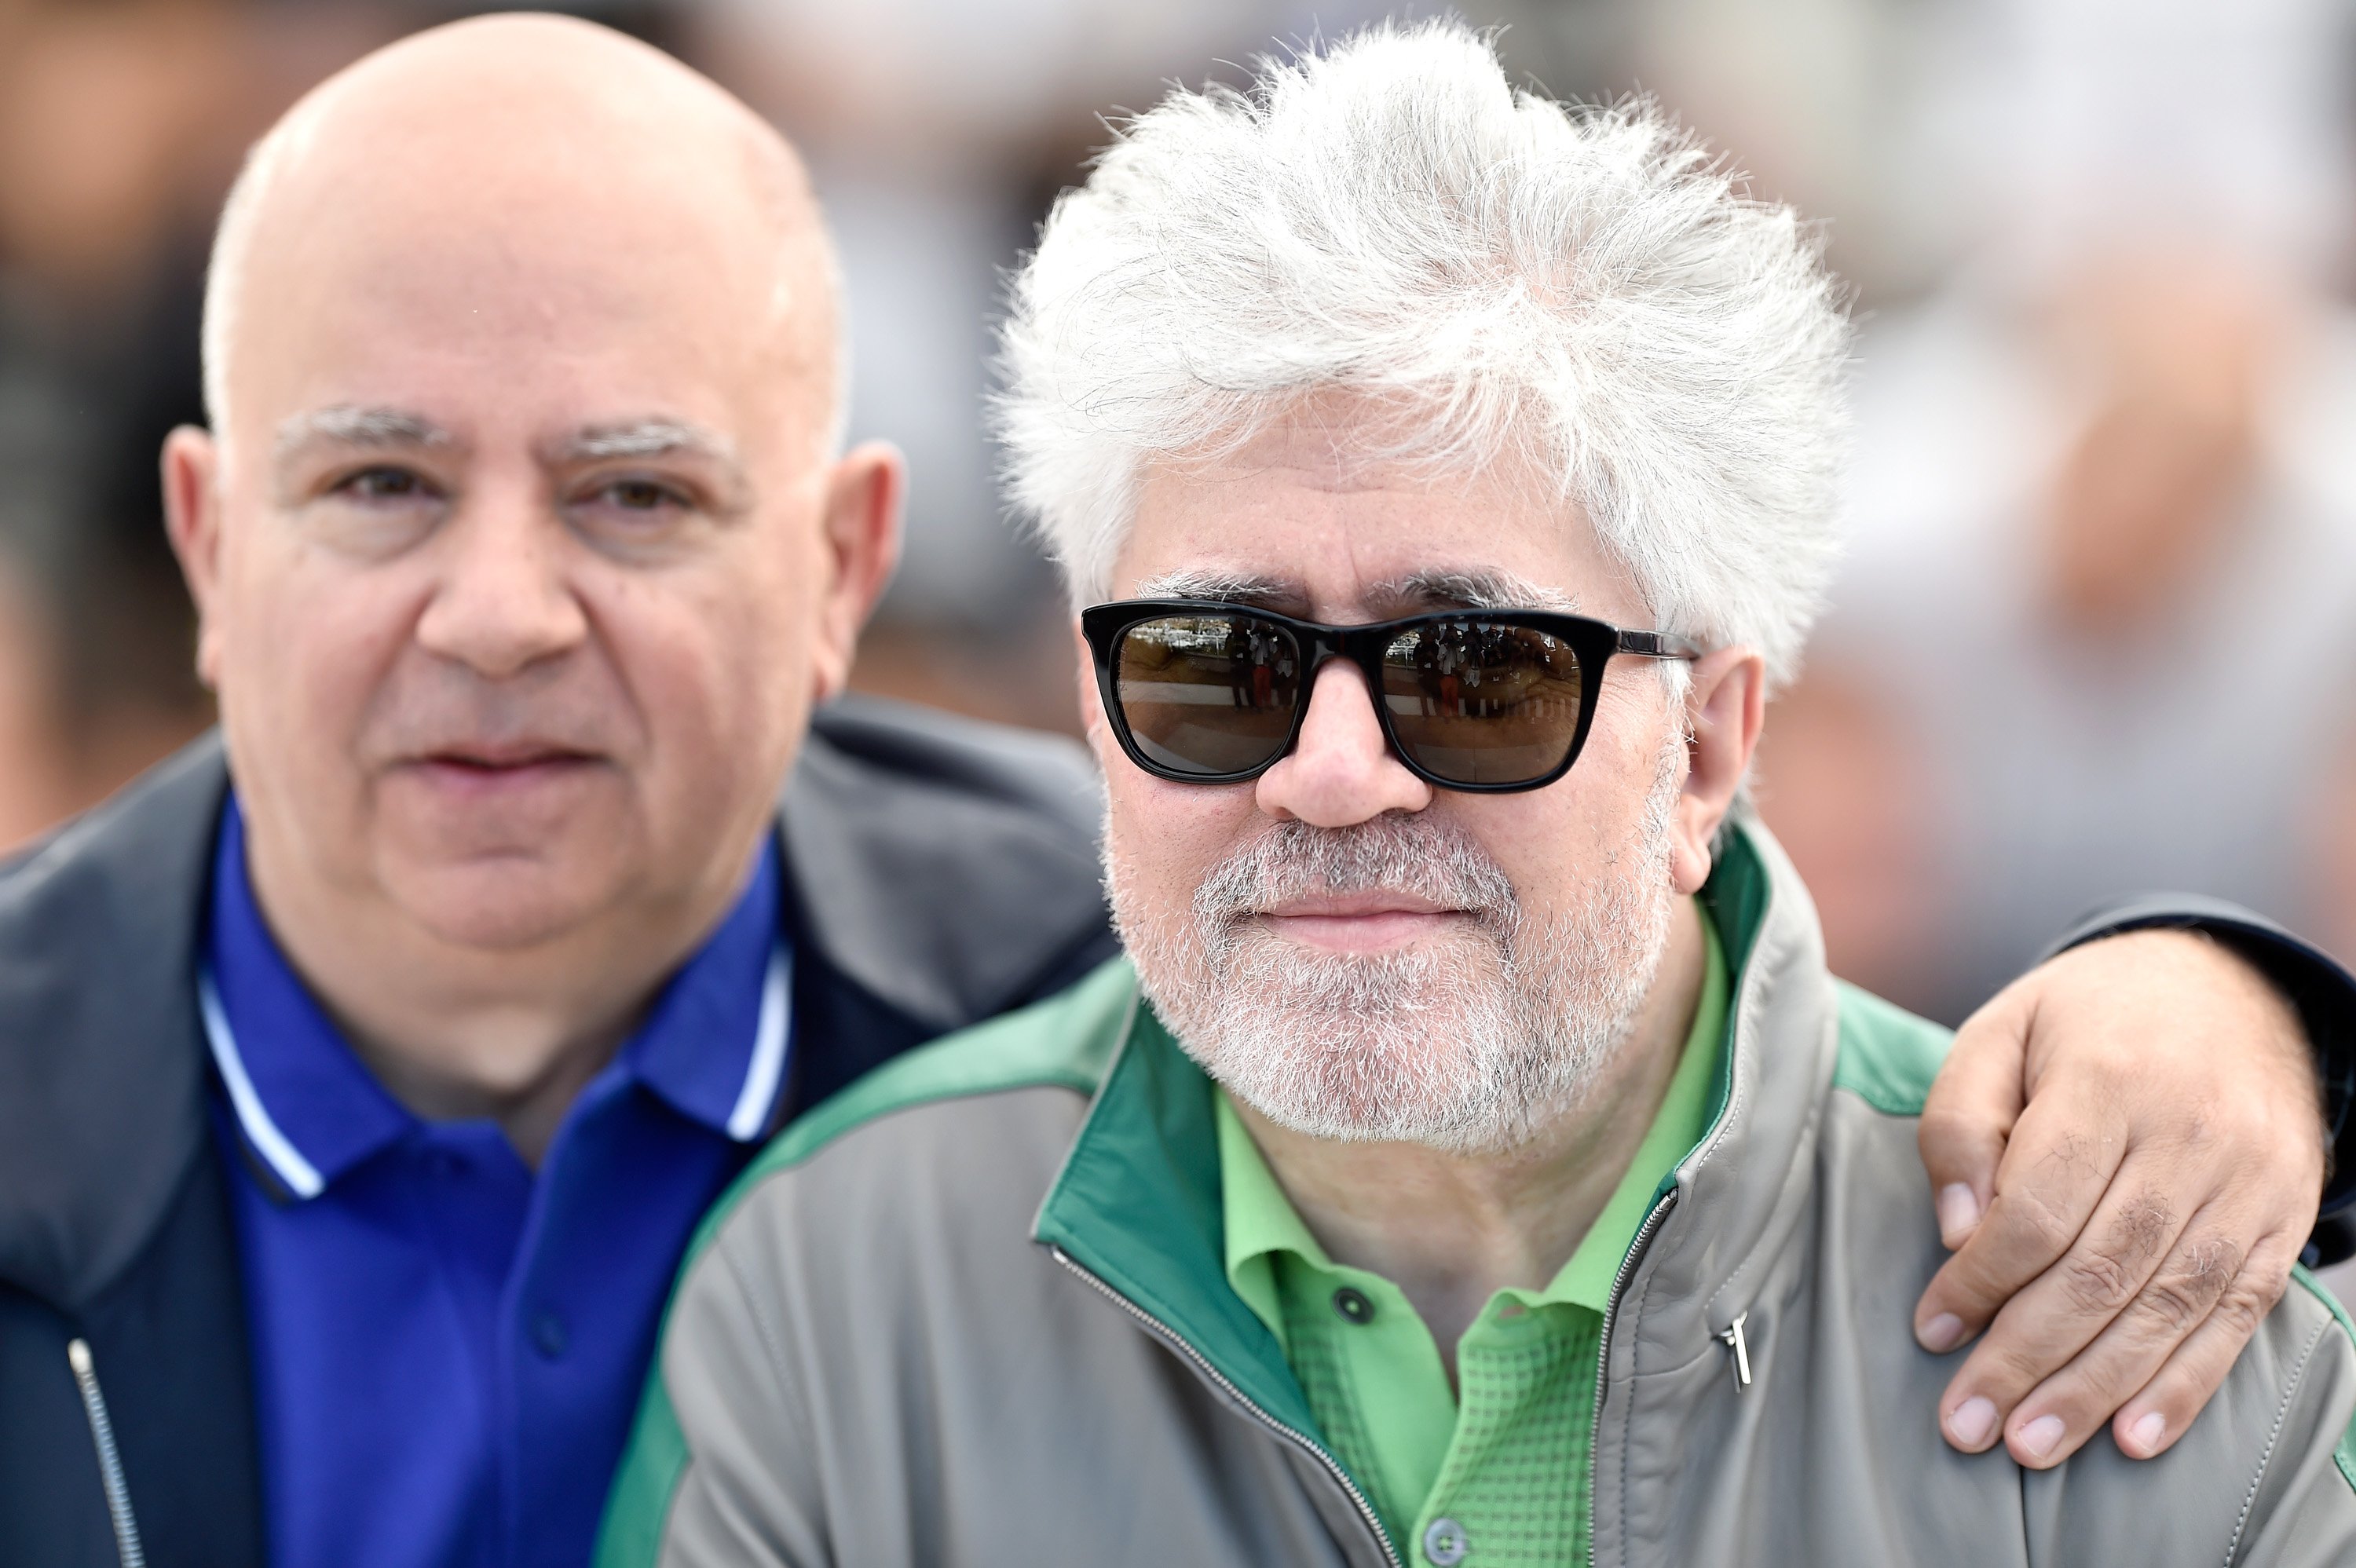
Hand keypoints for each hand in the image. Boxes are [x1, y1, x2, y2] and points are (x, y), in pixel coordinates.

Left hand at [1912, 929, 2325, 1468]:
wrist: (2227, 990)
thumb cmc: (2084, 1020)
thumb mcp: (1999, 1033)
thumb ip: (1962, 1124)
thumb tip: (1956, 1233)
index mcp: (2108, 1081)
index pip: (2039, 1207)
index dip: (1981, 1279)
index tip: (1932, 1328)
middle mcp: (2190, 1135)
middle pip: (2101, 1269)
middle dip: (2027, 1357)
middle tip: (1967, 1424)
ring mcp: (2248, 1183)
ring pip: (2168, 1305)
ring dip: (2096, 1388)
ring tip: (2031, 1443)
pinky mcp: (2282, 1219)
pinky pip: (2236, 1315)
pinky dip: (2185, 1384)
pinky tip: (2135, 1437)